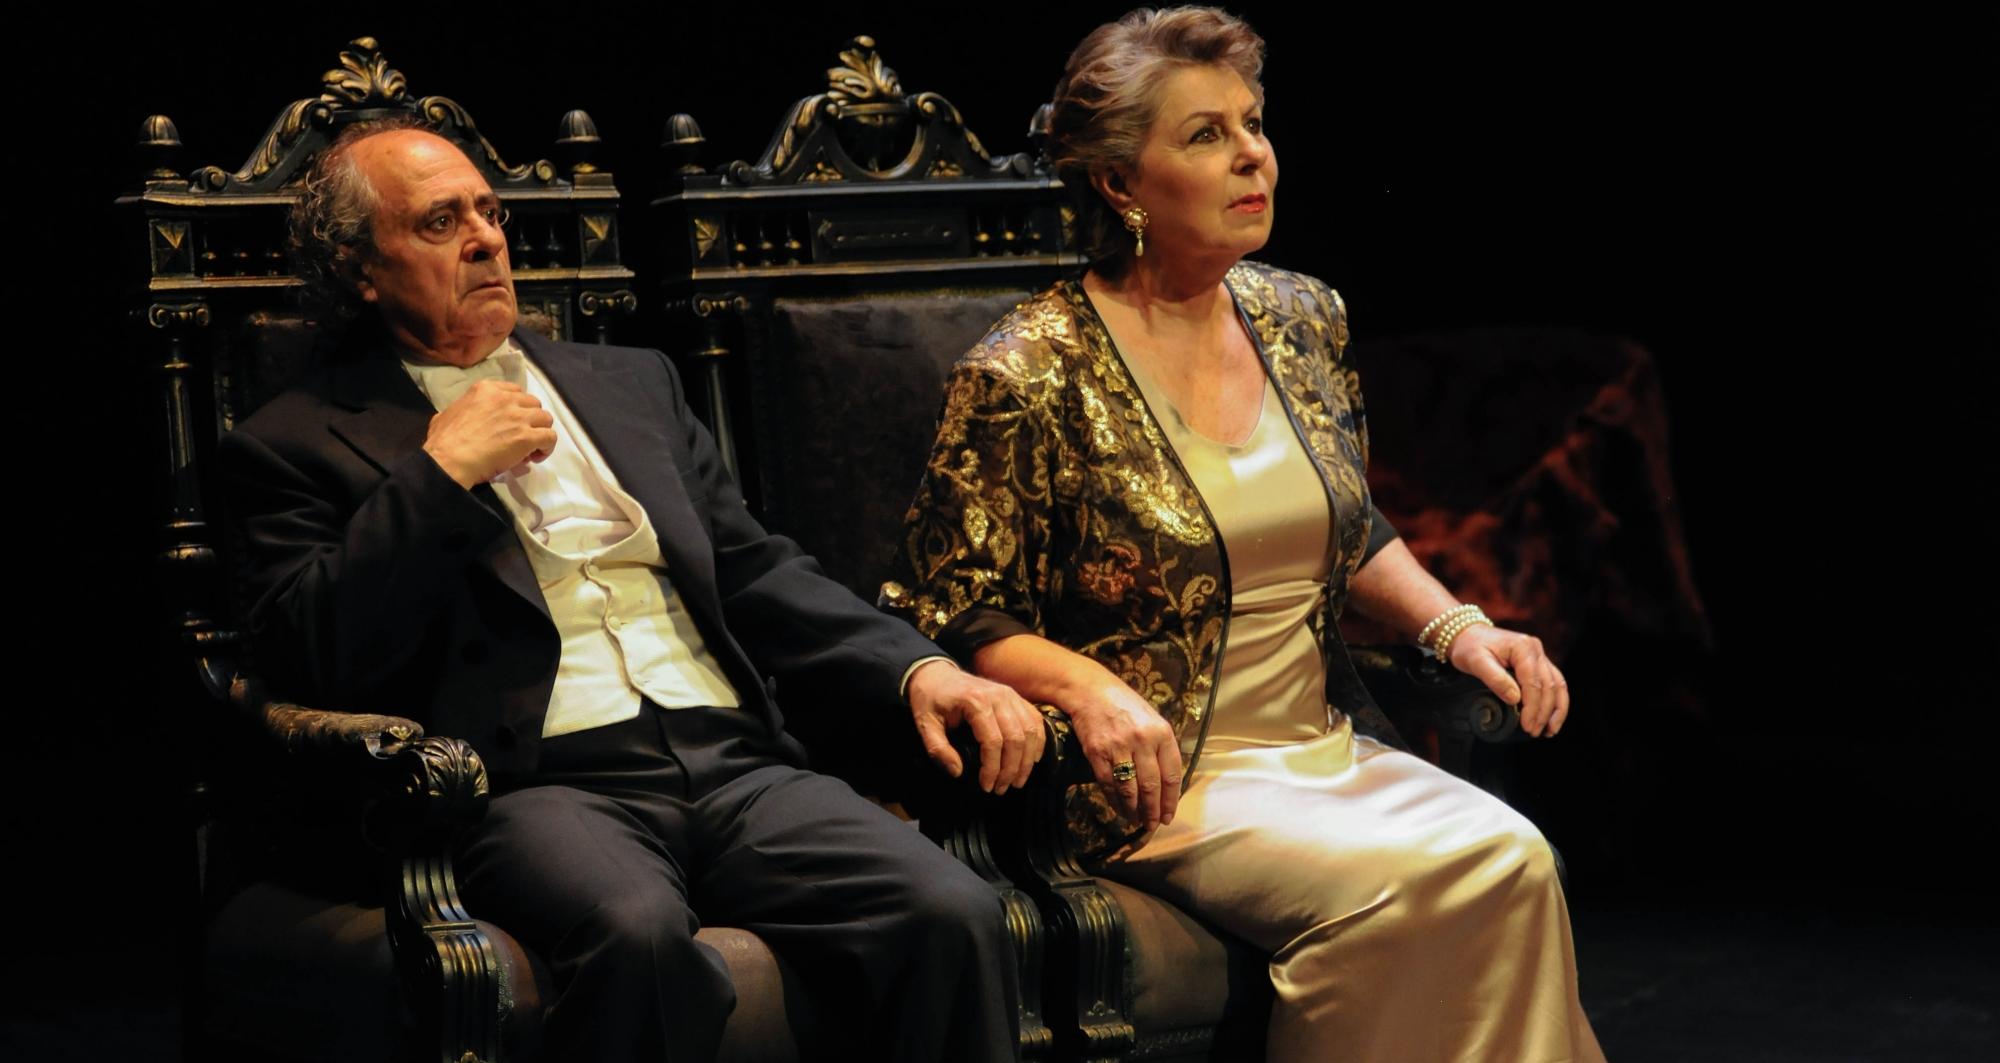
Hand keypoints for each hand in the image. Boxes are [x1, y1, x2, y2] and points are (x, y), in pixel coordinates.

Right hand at [422, 380, 556, 487]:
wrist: (448, 459)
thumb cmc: (442, 441)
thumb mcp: (446, 414)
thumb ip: (461, 410)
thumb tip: (461, 416)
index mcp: (485, 389)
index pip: (515, 391)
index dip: (518, 408)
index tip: (512, 422)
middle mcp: (505, 398)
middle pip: (533, 404)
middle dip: (530, 420)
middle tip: (521, 437)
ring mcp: (518, 416)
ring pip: (545, 419)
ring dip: (540, 432)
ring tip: (530, 448)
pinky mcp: (526, 436)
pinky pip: (550, 437)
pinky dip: (546, 447)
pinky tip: (535, 456)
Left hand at [907, 660, 1046, 793]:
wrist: (936, 674)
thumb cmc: (930, 699)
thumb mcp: (925, 724)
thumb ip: (938, 749)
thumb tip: (958, 772)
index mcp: (975, 701)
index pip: (993, 741)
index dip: (992, 768)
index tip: (986, 786)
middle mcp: (998, 696)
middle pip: (1016, 738)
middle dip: (1012, 769)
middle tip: (1002, 788)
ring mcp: (1010, 694)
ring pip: (1030, 731)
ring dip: (1027, 760)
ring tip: (1017, 781)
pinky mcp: (1016, 697)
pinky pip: (1035, 720)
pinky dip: (1037, 742)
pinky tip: (1032, 760)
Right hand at [1063, 677, 1181, 829]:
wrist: (1091, 690)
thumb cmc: (1125, 706)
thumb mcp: (1152, 720)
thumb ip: (1161, 748)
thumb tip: (1167, 783)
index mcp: (1162, 733)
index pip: (1172, 775)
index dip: (1171, 800)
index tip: (1168, 815)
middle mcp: (1142, 740)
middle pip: (1151, 786)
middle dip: (1152, 811)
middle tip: (1152, 824)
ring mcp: (1119, 747)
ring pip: (1130, 789)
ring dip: (1134, 810)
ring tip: (1136, 819)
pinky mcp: (1097, 752)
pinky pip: (1108, 784)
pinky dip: (1114, 800)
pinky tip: (1119, 808)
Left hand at [1447, 625, 1569, 736]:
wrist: (1468, 635)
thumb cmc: (1469, 647)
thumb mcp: (1475, 662)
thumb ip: (1495, 679)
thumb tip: (1515, 699)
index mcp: (1522, 647)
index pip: (1533, 683)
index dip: (1532, 707)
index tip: (1527, 726)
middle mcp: (1536, 649)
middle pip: (1548, 686)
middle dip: (1543, 712)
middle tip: (1534, 732)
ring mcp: (1540, 655)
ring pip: (1557, 685)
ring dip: (1556, 710)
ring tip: (1549, 730)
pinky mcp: (1539, 663)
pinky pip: (1555, 682)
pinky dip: (1556, 701)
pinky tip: (1552, 717)